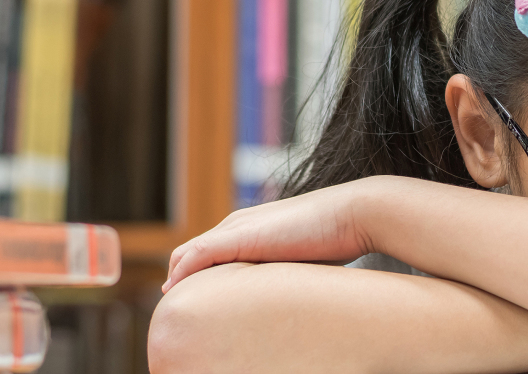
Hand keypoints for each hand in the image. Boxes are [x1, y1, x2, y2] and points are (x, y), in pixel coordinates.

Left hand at [162, 178, 380, 292]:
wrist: (353, 216)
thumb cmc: (337, 239)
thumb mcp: (301, 261)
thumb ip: (282, 273)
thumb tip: (285, 303)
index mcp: (249, 228)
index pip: (207, 253)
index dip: (194, 276)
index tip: (192, 303)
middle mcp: (236, 225)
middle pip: (188, 253)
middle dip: (179, 280)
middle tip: (178, 311)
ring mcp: (235, 229)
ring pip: (186, 254)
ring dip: (177, 281)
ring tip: (174, 310)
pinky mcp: (239, 237)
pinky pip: (196, 256)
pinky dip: (182, 275)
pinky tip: (177, 293)